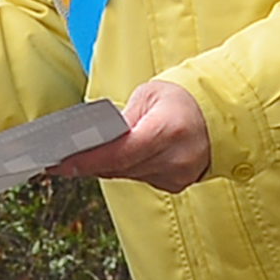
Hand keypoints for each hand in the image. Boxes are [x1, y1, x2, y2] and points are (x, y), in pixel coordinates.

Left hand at [50, 76, 212, 192]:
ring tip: (84, 155)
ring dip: (107, 165)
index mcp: (168, 130)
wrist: (219, 113)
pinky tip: (119, 157)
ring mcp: (177, 175)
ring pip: (127, 175)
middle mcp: (175, 158)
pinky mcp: (176, 184)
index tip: (60, 164)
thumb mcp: (149, 96)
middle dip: (90, 163)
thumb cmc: (184, 99)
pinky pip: (140, 178)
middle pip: (119, 167)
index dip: (87, 161)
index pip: (119, 153)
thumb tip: (96, 140)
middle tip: (60, 160)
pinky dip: (128, 168)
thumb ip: (123, 120)